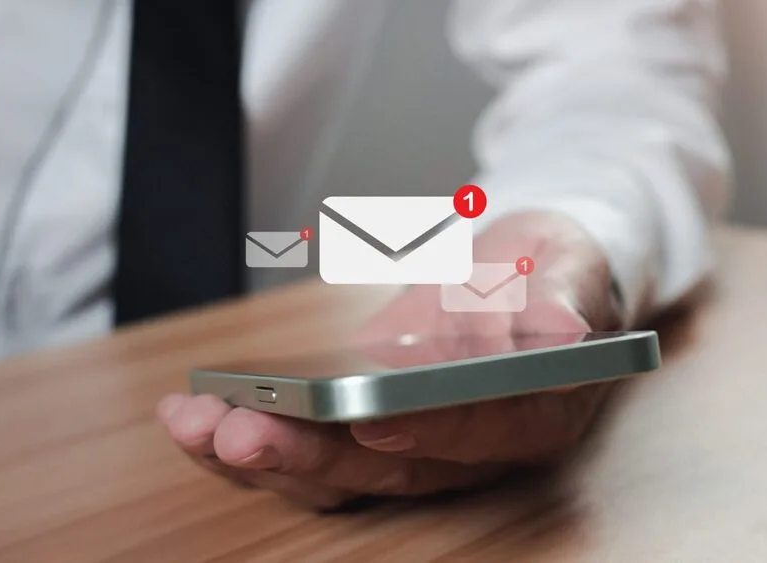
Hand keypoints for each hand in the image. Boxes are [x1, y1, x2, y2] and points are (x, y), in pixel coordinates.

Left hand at [158, 211, 620, 509]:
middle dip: (310, 451)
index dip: (426, 430)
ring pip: (336, 471)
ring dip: (262, 454)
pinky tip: (195, 415)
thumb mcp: (571, 267)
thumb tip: (562, 333)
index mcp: (531, 416)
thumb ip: (564, 299)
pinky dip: (252, 434)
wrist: (525, 274)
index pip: (479, 434)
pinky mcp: (370, 429)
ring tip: (194, 422)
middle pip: (387, 465)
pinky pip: (310, 447)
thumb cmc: (554, 273)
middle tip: (240, 429)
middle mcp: (468, 447)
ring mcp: (414, 442)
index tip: (369, 419)